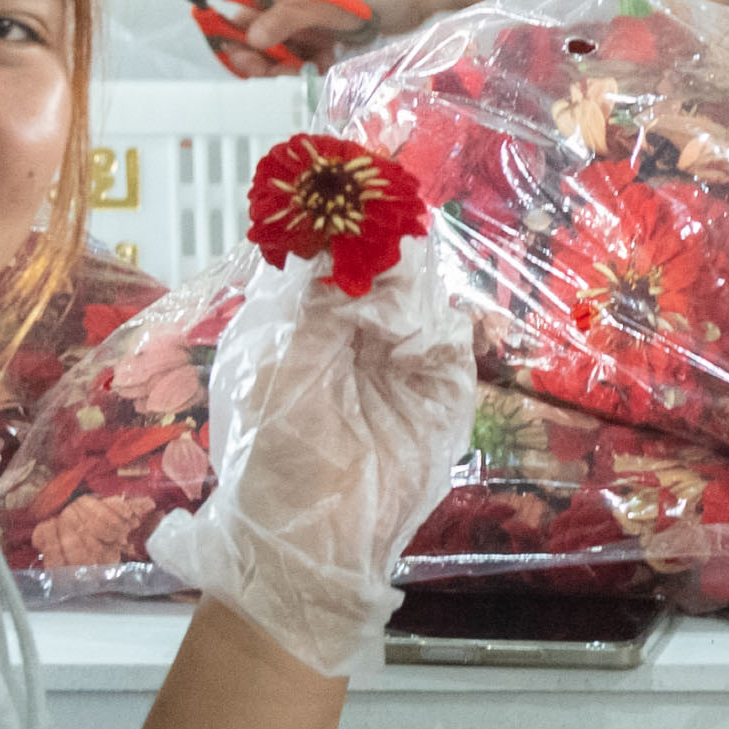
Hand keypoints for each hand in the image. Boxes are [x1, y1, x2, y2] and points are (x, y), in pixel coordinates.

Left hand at [148, 223, 480, 674]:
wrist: (312, 545)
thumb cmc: (274, 458)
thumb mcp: (278, 368)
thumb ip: (315, 303)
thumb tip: (349, 241)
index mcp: (302, 316)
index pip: (331, 247)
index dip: (346, 214)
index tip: (359, 182)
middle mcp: (355, 327)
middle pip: (386, 258)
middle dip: (390, 242)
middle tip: (388, 239)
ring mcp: (402, 357)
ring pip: (424, 291)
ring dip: (416, 285)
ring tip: (397, 299)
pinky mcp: (441, 390)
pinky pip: (455, 340)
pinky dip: (443, 330)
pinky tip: (421, 339)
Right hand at [231, 0, 418, 65]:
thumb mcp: (324, 4)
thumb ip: (286, 20)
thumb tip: (251, 38)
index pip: (244, 14)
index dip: (237, 39)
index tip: (245, 63)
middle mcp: (292, 3)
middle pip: (261, 37)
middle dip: (265, 59)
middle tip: (281, 74)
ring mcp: (312, 19)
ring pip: (285, 50)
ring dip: (290, 65)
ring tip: (308, 69)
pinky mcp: (330, 33)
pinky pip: (308, 54)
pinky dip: (312, 64)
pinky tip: (324, 65)